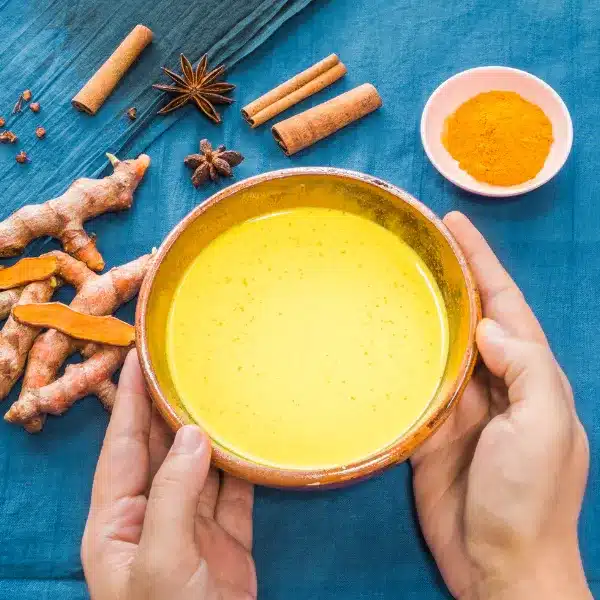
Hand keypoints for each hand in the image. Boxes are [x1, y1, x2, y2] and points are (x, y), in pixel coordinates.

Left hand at [81, 351, 255, 599]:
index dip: (130, 399)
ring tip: (219, 388)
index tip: (139, 357)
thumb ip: (174, 493)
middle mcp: (151, 512)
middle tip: (185, 361)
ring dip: (208, 428)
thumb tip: (195, 432)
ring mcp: (190, 522)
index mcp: (116, 518)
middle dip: (171, 405)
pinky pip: (233, 487)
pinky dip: (240, 461)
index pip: (121, 444)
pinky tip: (247, 433)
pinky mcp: (225, 534)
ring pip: (199, 463)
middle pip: (161, 446)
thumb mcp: (161, 560)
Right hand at [411, 212, 590, 599]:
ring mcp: (458, 403)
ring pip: (438, 342)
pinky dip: (397, 355)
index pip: (504, 303)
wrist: (499, 565)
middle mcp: (493, 380)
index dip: (482, 261)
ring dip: (420, 309)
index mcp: (528, 373)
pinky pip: (412, 382)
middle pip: (469, 314)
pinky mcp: (427, 427)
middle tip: (415, 240)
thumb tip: (485, 326)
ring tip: (391, 275)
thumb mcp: (545, 427)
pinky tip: (374, 335)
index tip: (454, 224)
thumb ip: (525, 369)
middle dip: (449, 274)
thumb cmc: (530, 496)